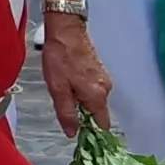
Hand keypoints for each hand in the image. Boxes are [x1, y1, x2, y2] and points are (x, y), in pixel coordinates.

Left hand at [40, 19, 113, 137]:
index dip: (92, 132)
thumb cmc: (61, 58)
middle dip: (82, 114)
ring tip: (63, 90)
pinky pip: (92, 88)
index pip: (103, 124)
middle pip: (97, 112)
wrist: (65, 30)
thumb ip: (66, 113)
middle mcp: (105, 88)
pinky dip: (82, 90)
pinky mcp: (98, 70)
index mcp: (97, 96)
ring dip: (80, 101)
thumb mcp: (58, 89)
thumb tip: (72, 133)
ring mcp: (104, 78)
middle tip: (64, 107)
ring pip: (94, 100)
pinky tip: (68, 81)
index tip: (80, 134)